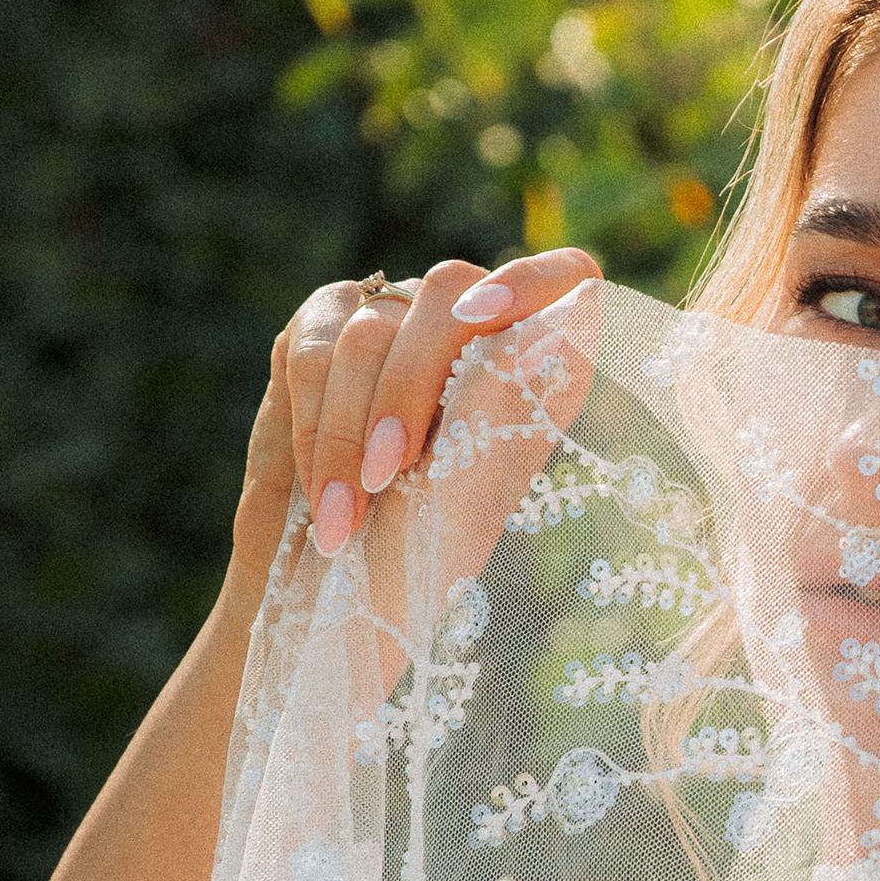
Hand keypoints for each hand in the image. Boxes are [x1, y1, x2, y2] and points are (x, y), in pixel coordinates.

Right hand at [229, 248, 602, 598]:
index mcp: (532, 367)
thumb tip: (566, 330)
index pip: (566, 278)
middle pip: (448, 290)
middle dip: (410, 385)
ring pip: (371, 329)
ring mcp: (391, 325)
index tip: (485, 317)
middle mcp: (466, 330)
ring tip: (346, 518)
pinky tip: (324, 495)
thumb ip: (508, 410)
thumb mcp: (470, 502)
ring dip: (350, 430)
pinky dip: (317, 428)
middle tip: (386, 473)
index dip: (533, 281)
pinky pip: (313, 351)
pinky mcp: (319, 337)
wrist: (328, 602)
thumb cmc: (419, 562)